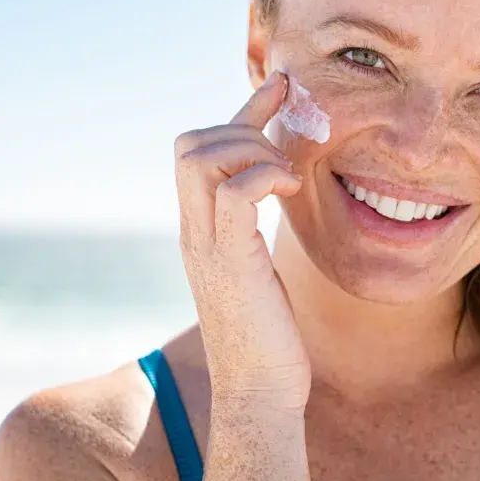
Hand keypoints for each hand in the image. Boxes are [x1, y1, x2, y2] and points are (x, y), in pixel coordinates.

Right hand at [175, 71, 310, 412]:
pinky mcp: (233, 264)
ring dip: (252, 150)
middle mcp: (194, 231)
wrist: (259, 393)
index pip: (202, 149)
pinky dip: (264, 177)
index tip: (282, 88)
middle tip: (284, 158)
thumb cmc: (268, 336)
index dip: (244, 111)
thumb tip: (277, 196)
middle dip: (242, 129)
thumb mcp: (258, 270)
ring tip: (287, 180)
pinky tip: (290, 193)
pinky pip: (235, 194)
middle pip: (189, 143)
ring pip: (202, 158)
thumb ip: (255, 232)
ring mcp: (208, 247)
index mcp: (200, 229)